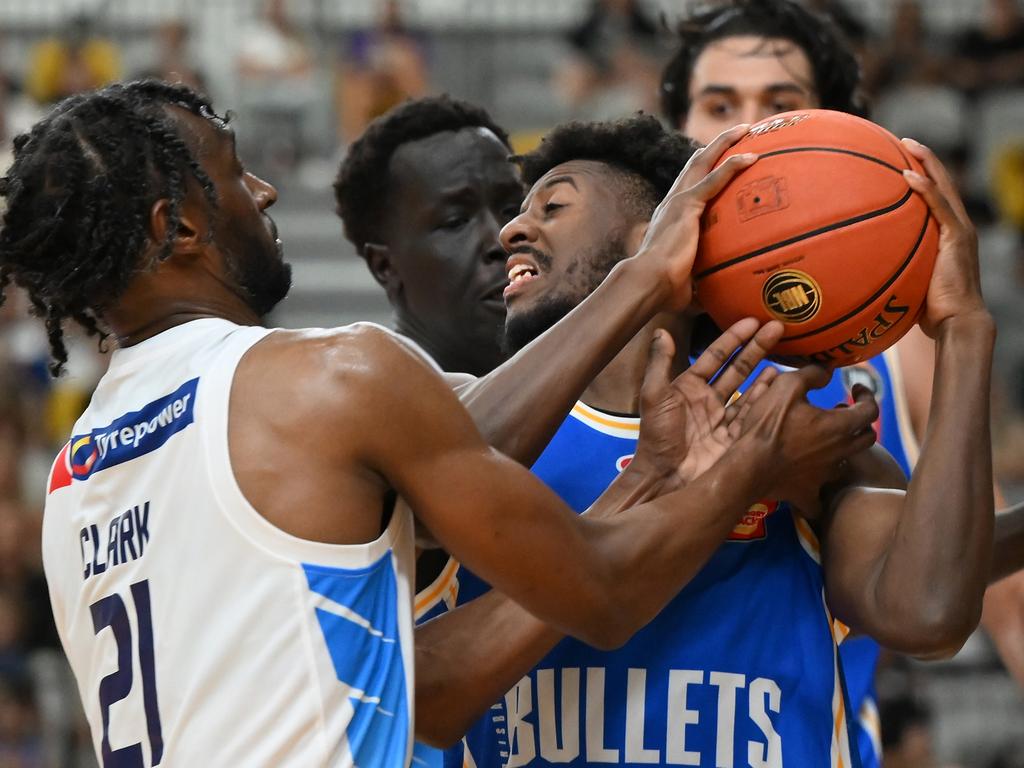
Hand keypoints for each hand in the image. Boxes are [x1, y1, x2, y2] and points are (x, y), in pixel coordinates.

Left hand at [626, 317, 783, 491]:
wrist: (666, 477)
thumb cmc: (656, 436)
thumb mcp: (654, 395)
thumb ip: (660, 363)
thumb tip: (660, 330)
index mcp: (689, 386)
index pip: (715, 356)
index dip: (733, 338)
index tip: (752, 321)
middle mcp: (710, 399)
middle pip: (738, 368)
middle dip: (757, 347)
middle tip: (778, 327)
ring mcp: (725, 418)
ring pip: (751, 387)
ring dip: (767, 369)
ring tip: (788, 349)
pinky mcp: (737, 436)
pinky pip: (756, 412)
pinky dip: (769, 396)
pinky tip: (782, 380)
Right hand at [635, 124, 758, 312]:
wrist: (649, 283)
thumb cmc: (664, 291)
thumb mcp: (690, 286)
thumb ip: (707, 287)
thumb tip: (727, 303)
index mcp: (671, 219)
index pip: (689, 187)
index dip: (705, 172)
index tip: (722, 162)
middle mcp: (672, 203)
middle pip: (695, 164)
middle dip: (717, 145)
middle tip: (739, 134)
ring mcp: (679, 201)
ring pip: (703, 160)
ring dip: (725, 142)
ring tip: (747, 129)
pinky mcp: (687, 206)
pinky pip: (714, 179)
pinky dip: (733, 165)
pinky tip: (753, 156)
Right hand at [738, 366, 879, 511]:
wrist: (749, 466)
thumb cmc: (768, 425)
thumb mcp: (786, 387)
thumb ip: (811, 374)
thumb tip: (828, 370)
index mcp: (838, 426)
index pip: (869, 410)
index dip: (867, 396)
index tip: (856, 388)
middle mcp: (839, 452)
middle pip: (867, 438)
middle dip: (860, 422)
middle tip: (842, 412)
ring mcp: (825, 475)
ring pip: (846, 463)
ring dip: (842, 449)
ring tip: (825, 441)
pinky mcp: (809, 492)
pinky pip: (821, 496)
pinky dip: (820, 488)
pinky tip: (811, 482)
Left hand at [901, 138, 989, 336]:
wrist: (956, 322)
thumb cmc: (930, 311)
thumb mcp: (908, 282)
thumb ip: (891, 268)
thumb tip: (857, 269)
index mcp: (948, 234)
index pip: (937, 197)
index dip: (923, 174)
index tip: (901, 158)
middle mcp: (957, 227)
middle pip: (942, 182)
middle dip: (925, 159)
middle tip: (903, 140)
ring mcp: (959, 231)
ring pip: (944, 187)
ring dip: (926, 162)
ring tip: (907, 143)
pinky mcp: (957, 239)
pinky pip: (940, 207)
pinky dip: (925, 189)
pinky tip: (908, 175)